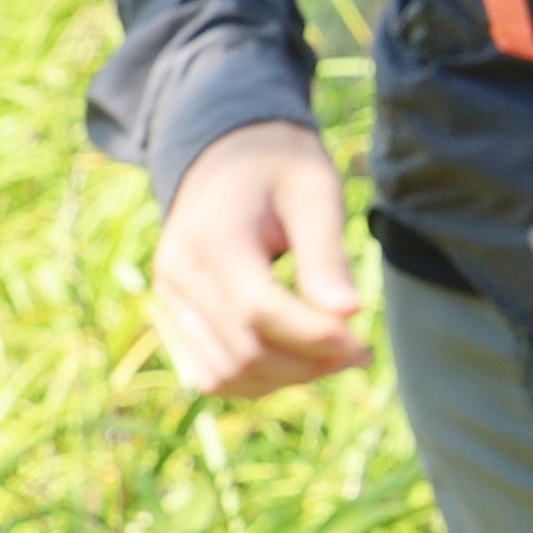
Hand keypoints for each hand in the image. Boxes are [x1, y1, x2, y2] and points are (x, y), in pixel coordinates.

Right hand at [153, 121, 368, 402]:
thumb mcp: (315, 192)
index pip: (260, 310)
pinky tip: (299, 360)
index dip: (314, 336)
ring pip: (226, 373)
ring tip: (335, 357)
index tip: (362, 340)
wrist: (227, 153)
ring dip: (286, 378)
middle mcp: (178, 273)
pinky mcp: (176, 315)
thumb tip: (350, 314)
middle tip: (359, 351)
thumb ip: (327, 253)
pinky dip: (258, 379)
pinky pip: (212, 371)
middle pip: (244, 350)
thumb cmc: (281, 167)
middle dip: (308, 362)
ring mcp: (170, 298)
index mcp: (212, 236)